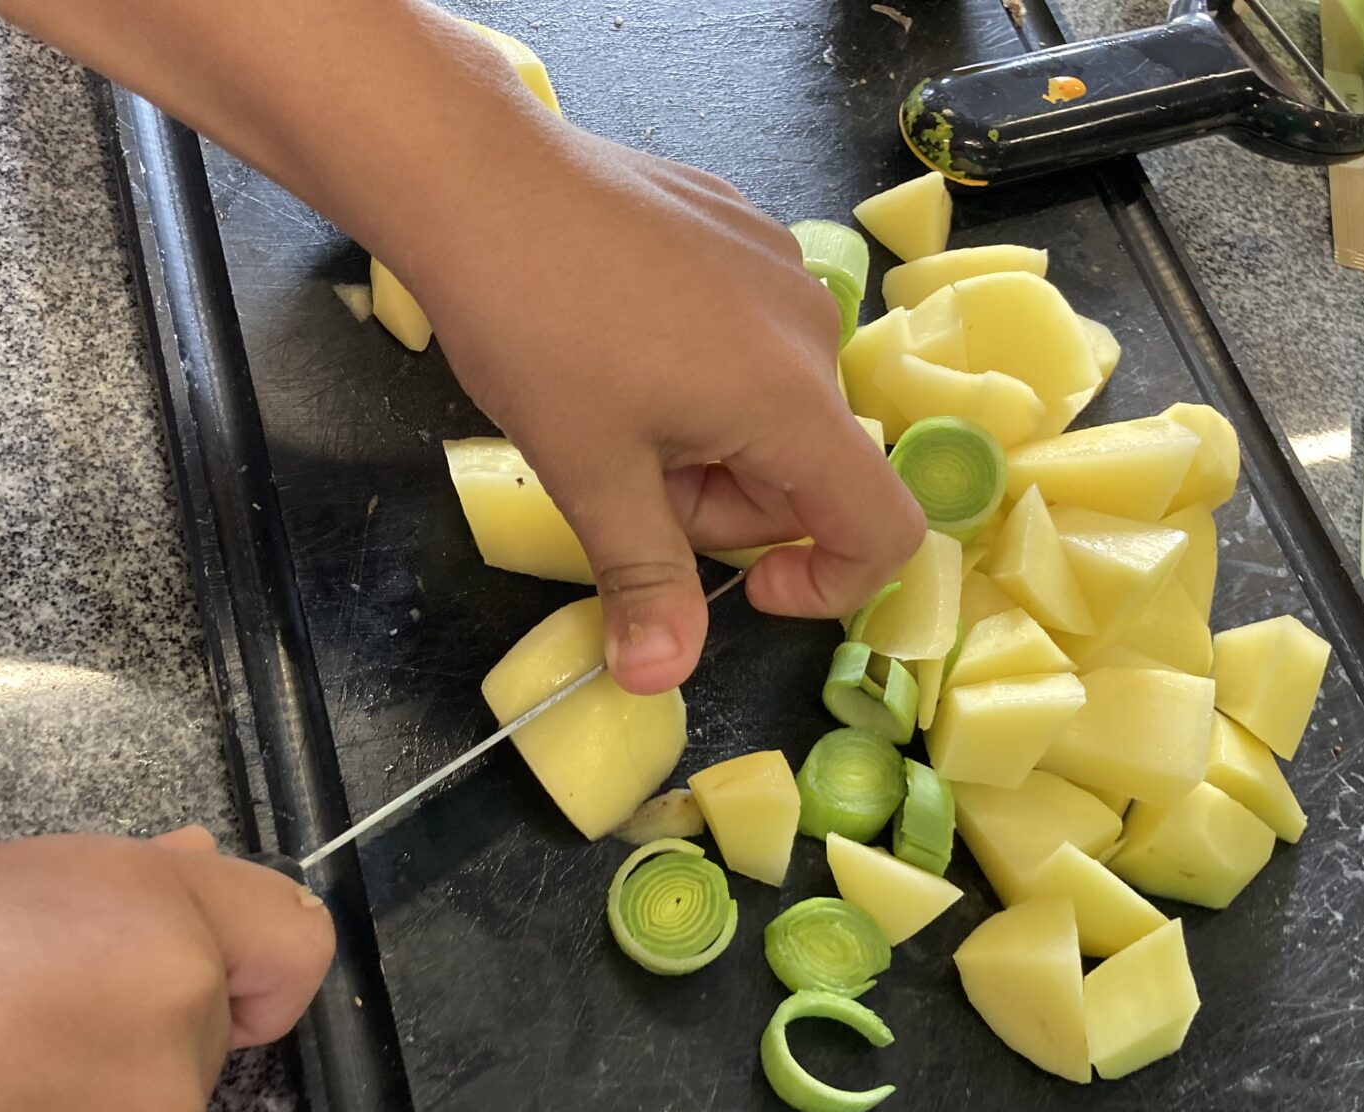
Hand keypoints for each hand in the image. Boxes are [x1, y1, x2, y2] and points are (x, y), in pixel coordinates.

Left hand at [0, 0, 921, 696]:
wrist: (480, 180)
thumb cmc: (538, 331)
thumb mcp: (590, 477)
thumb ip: (645, 583)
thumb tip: (659, 679)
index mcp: (793, 402)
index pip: (883, 527)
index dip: (830, 585)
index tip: (745, 591)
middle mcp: (812, 331)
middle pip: (807, 470)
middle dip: (725, 506)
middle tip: (623, 484)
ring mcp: (779, 267)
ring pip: (769, 405)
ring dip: (704, 442)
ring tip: (608, 411)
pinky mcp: (739, 228)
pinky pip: (745, 336)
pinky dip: (696, 373)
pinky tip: (614, 344)